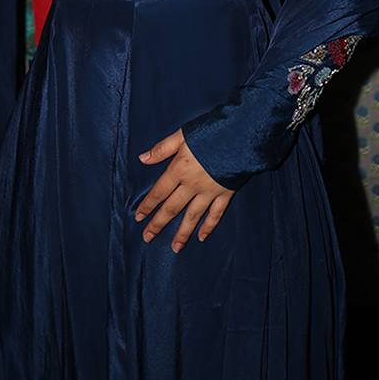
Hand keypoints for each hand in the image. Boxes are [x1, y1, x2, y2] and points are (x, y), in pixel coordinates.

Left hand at [134, 128, 234, 252]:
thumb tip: (143, 159)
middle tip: (148, 237)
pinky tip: (202, 236)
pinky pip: (215, 214)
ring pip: (192, 216)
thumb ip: (162, 148)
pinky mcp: (225, 193)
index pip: (159, 192)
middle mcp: (192, 185)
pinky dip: (209, 226)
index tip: (138, 217)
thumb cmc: (210, 132)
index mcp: (179, 170)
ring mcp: (209, 191)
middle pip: (172, 208)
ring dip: (182, 232)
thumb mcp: (182, 135)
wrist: (240, 137)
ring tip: (175, 247)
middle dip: (159, 223)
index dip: (148, 205)